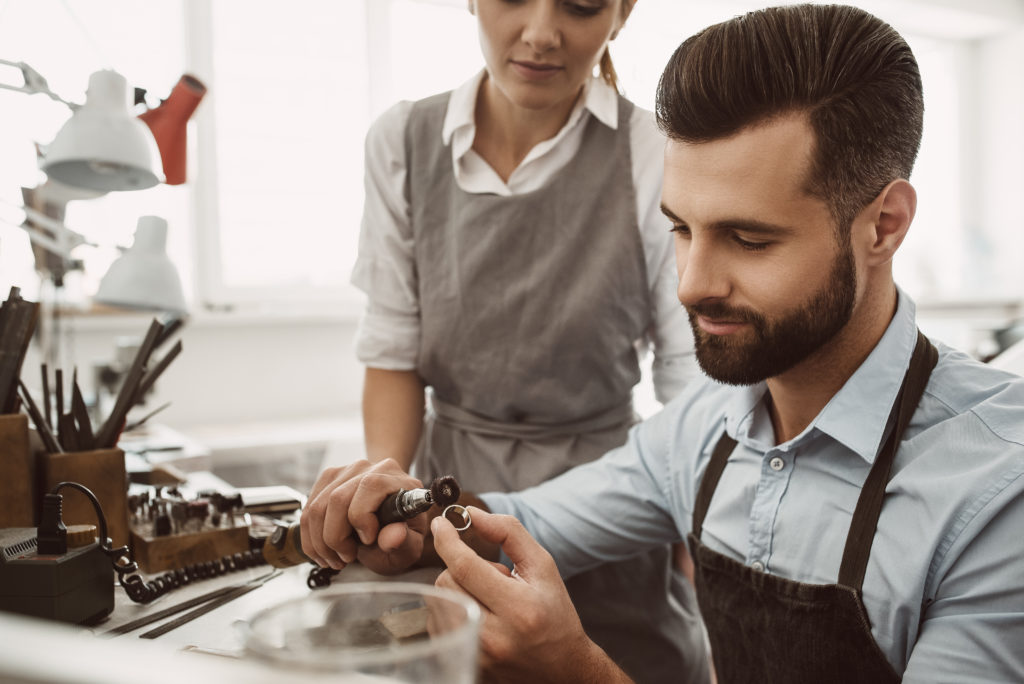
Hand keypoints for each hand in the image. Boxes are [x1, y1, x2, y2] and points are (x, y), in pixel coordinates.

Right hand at [300, 458, 426, 573]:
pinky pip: (308, 509)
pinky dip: (311, 537)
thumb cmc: (400, 534)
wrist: (389, 521)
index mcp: (399, 481)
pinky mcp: (328, 479)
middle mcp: (373, 469)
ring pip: (317, 506)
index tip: (368, 540)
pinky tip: (325, 550)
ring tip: (336, 558)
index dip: (362, 517)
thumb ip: (404, 543)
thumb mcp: (409, 548)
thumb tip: (393, 536)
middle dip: (335, 537)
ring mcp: (347, 471)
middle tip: (347, 557)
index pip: (371, 486)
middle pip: (337, 498)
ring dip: (320, 542)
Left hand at [432, 507, 629, 682]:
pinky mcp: (467, 661)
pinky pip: (439, 622)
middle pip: (448, 581)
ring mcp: (478, 653)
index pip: (466, 567)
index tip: (441, 524)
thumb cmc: (554, 613)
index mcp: (518, 608)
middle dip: (461, 567)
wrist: (562, 666)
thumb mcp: (543, 566)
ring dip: (458, 589)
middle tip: (492, 579)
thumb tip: (472, 513)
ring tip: (489, 600)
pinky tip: (479, 615)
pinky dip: (452, 609)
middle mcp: (494, 635)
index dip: (448, 540)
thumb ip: (509, 534)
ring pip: (440, 600)